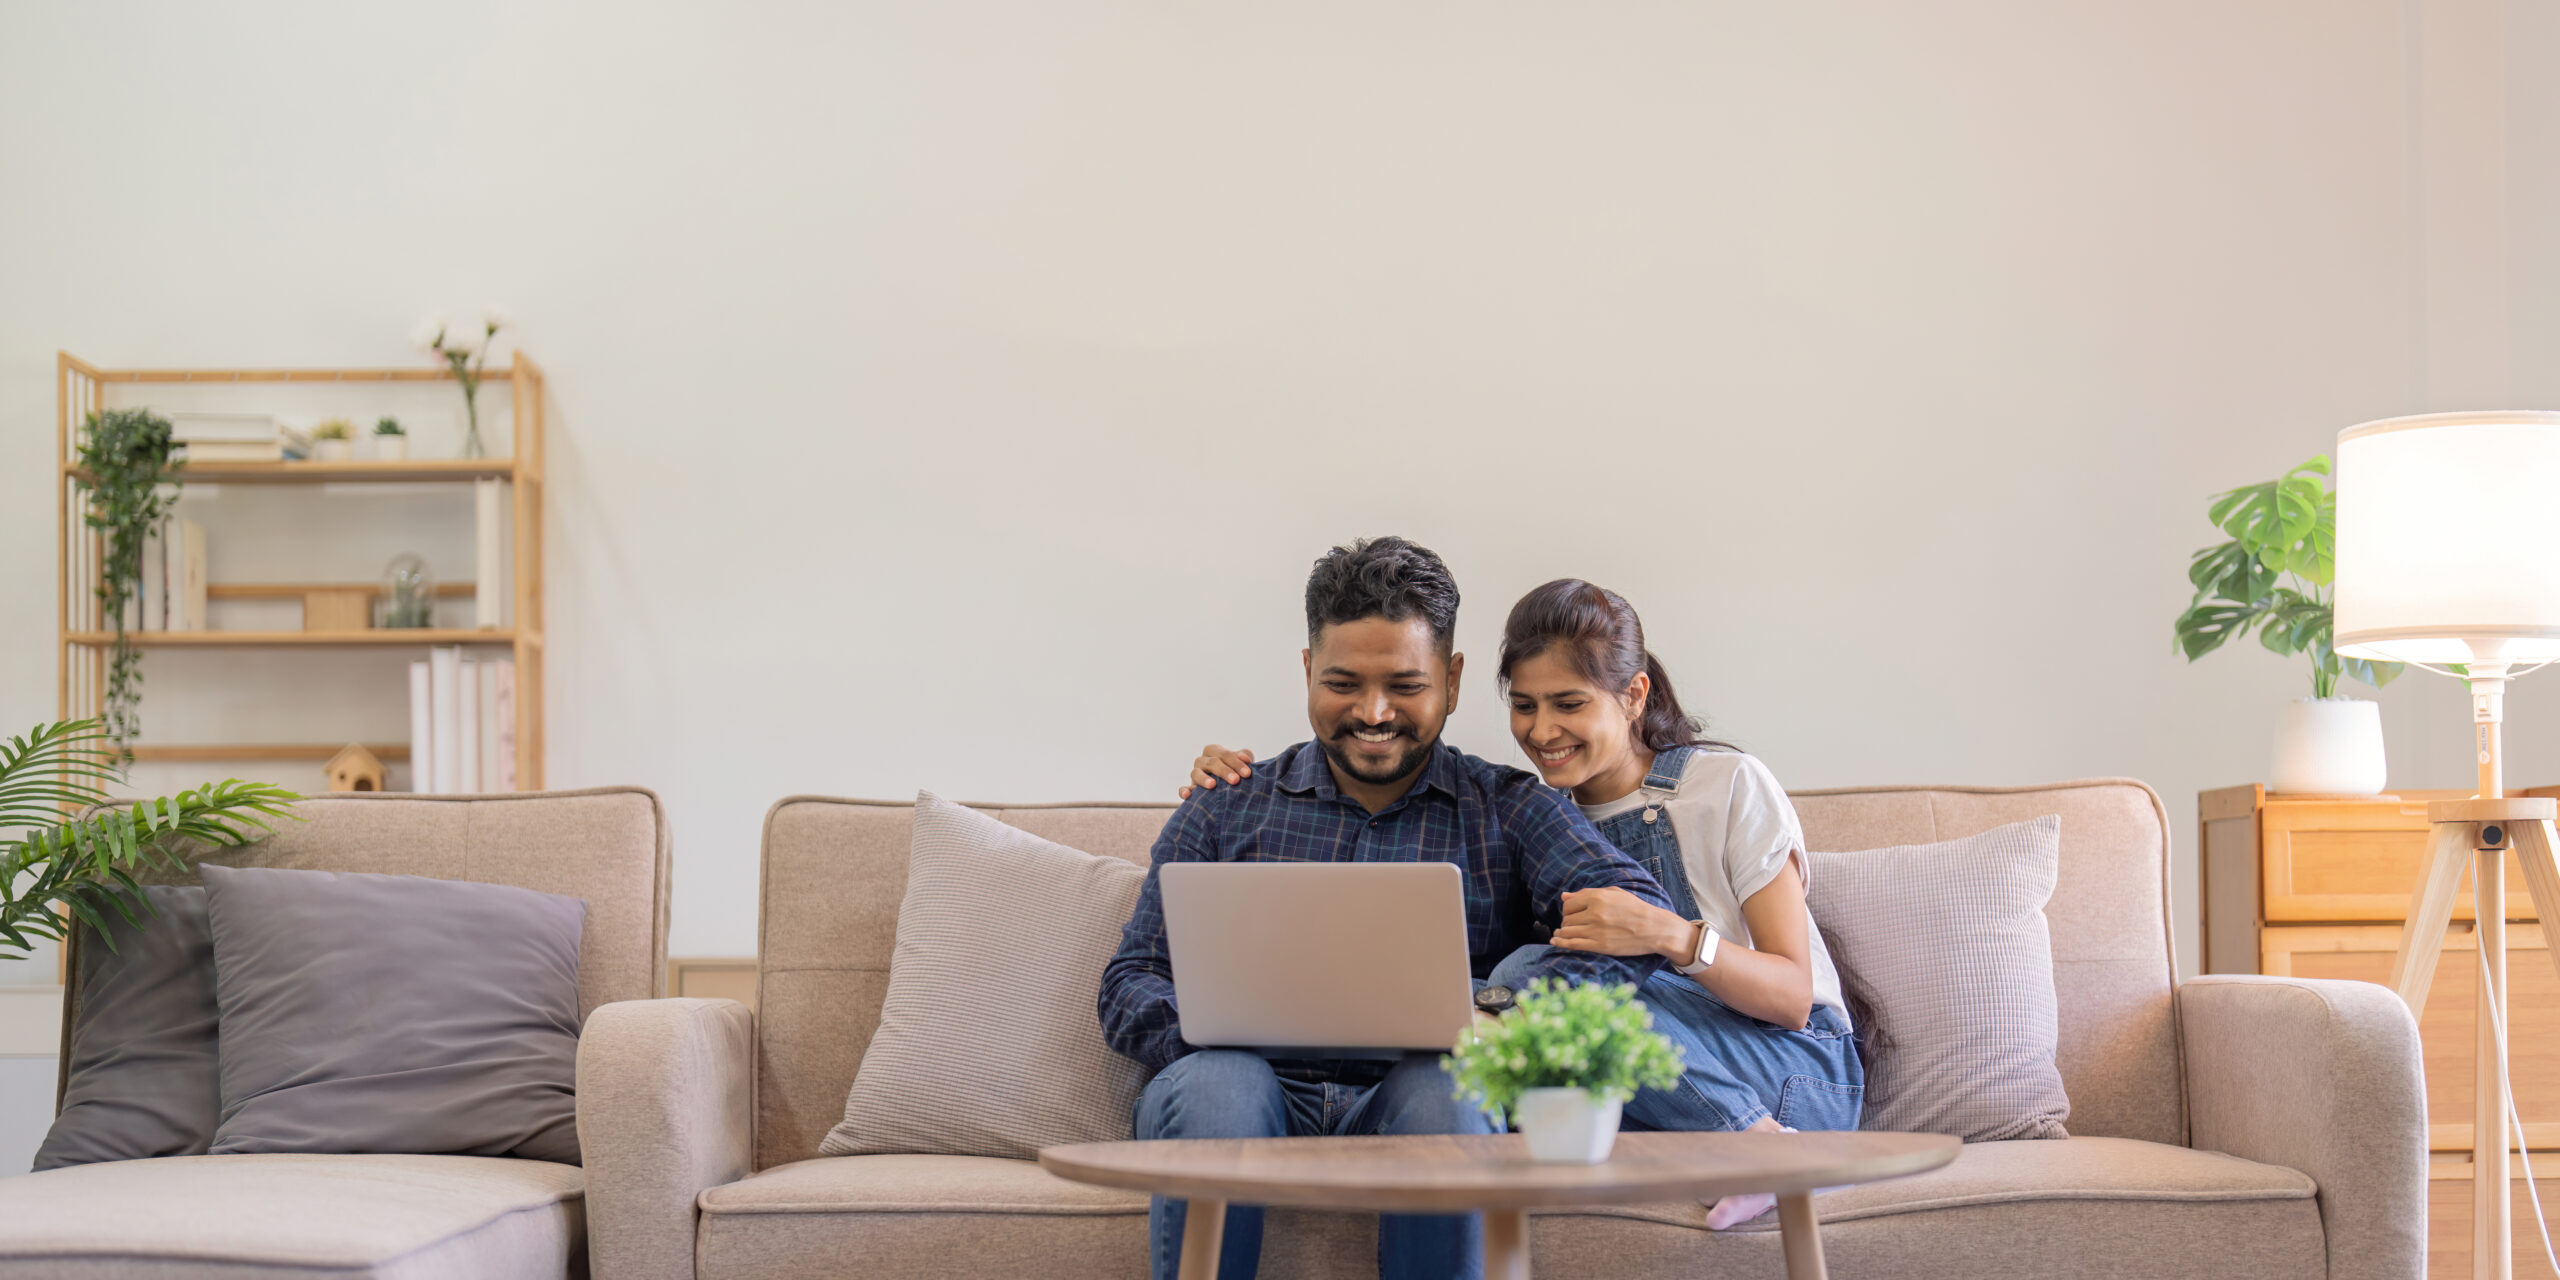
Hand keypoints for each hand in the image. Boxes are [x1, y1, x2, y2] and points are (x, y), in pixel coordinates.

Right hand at [1175, 745, 1255, 800]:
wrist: (1229, 788)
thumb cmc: (1237, 772)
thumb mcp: (1242, 763)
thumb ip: (1244, 757)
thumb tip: (1245, 758)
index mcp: (1214, 751)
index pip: (1224, 754)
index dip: (1236, 763)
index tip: (1247, 773)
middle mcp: (1202, 761)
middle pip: (1211, 763)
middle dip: (1224, 771)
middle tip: (1236, 780)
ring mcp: (1195, 774)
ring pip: (1195, 773)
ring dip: (1204, 778)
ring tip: (1213, 785)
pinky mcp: (1190, 788)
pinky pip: (1182, 788)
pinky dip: (1184, 791)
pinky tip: (1188, 795)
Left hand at [1551, 887, 1686, 957]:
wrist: (1655, 928)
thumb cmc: (1635, 909)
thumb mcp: (1614, 893)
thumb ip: (1587, 893)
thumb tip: (1564, 896)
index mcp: (1598, 897)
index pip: (1569, 904)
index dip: (1568, 910)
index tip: (1572, 914)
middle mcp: (1595, 913)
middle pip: (1567, 919)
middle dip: (1566, 923)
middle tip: (1571, 925)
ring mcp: (1597, 931)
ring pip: (1567, 932)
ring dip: (1562, 933)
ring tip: (1560, 934)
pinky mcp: (1600, 946)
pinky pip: (1573, 944)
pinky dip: (1561, 943)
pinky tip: (1555, 942)